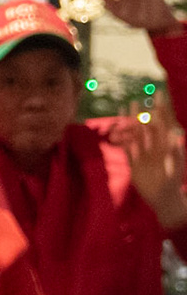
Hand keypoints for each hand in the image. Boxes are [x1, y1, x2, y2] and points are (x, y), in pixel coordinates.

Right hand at [111, 95, 186, 229]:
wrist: (162, 201)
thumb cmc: (172, 186)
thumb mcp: (176, 170)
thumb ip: (176, 154)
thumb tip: (178, 137)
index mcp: (167, 146)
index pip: (165, 123)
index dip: (162, 108)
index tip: (159, 93)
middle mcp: (155, 147)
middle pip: (148, 125)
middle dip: (143, 112)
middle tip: (139, 97)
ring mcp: (144, 153)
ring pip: (136, 132)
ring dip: (131, 120)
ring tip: (126, 105)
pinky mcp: (134, 161)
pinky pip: (126, 145)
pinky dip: (121, 135)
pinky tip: (115, 127)